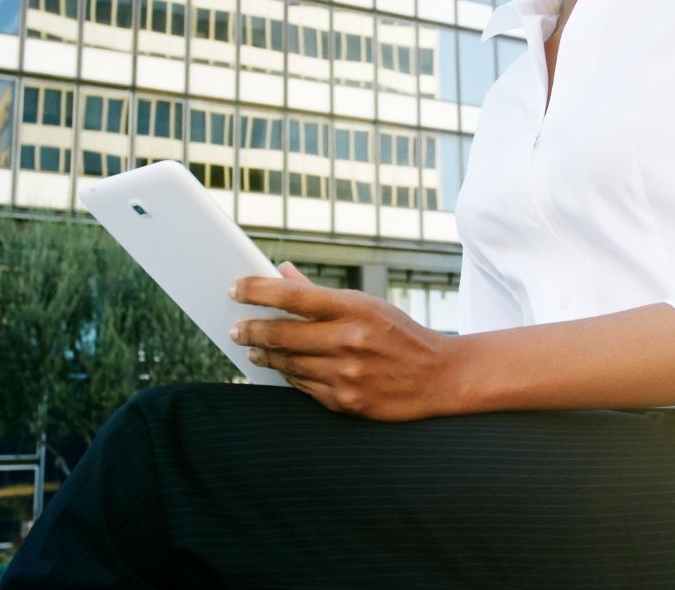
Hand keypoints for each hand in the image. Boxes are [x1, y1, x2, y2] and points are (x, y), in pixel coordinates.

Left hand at [229, 262, 462, 421]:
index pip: (293, 295)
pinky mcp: (346, 402)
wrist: (440, 377)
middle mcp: (349, 341)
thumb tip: (281, 272)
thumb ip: (320, 293)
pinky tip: (284, 368)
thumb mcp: (367, 305)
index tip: (234, 288)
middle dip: (251, 330)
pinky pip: (303, 387)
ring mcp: (346, 374)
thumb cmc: (400, 334)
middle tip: (235, 329)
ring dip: (266, 355)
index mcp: (355, 308)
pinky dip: (290, 376)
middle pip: (282, 333)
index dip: (257, 290)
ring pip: (288, 364)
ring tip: (254, 348)